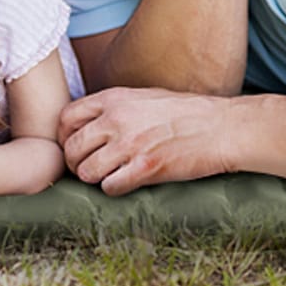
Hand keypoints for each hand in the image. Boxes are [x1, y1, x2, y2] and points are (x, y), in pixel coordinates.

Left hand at [58, 87, 232, 195]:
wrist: (221, 127)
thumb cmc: (186, 112)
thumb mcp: (144, 96)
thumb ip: (114, 107)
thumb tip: (88, 125)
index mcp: (115, 98)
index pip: (66, 117)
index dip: (64, 137)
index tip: (74, 147)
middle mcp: (117, 119)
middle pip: (72, 148)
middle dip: (76, 164)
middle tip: (88, 169)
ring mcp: (130, 144)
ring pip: (86, 172)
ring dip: (94, 179)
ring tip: (109, 177)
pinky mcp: (145, 168)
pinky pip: (109, 187)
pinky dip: (114, 189)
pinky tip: (126, 183)